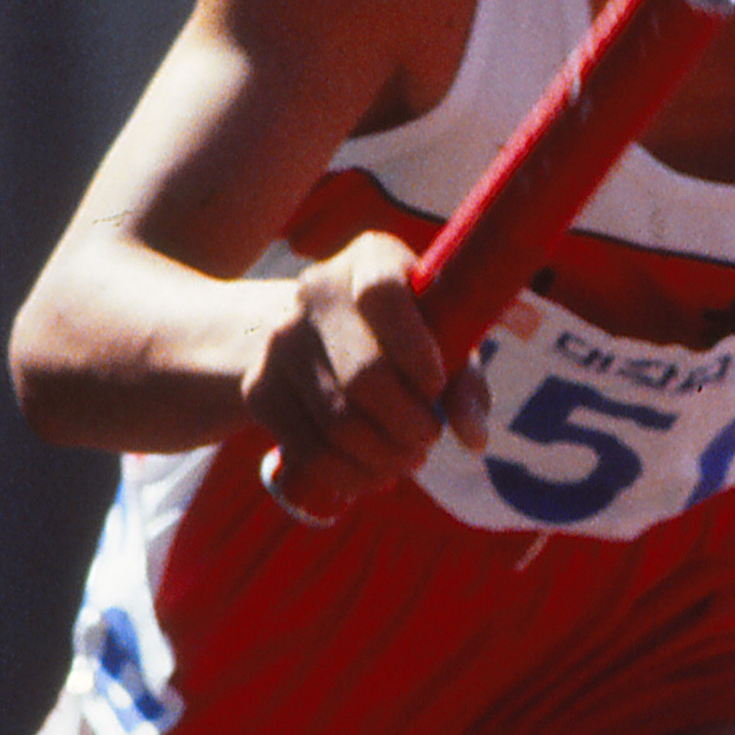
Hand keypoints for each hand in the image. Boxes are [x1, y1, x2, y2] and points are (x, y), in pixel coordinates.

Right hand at [244, 230, 473, 507]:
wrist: (309, 336)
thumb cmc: (396, 335)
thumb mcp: (440, 339)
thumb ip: (465, 382)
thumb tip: (473, 438)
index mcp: (371, 258)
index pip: (384, 296)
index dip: (416, 351)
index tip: (436, 387)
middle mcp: (317, 290)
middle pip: (365, 377)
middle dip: (409, 425)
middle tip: (427, 439)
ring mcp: (281, 340)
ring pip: (339, 423)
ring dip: (384, 458)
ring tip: (406, 459)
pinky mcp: (261, 389)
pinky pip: (310, 450)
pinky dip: (350, 475)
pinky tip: (373, 474)